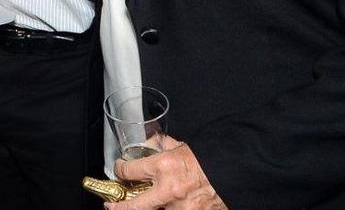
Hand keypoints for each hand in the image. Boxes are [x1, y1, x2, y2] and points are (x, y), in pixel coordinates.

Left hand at [105, 137, 226, 209]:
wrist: (233, 172)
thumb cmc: (208, 158)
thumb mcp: (181, 146)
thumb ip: (163, 145)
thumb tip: (150, 141)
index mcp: (164, 166)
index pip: (130, 170)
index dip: (120, 169)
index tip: (119, 170)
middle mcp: (168, 190)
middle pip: (134, 206)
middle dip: (118, 207)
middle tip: (111, 205)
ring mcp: (181, 208)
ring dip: (149, 207)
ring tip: (140, 204)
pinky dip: (168, 209)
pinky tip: (167, 205)